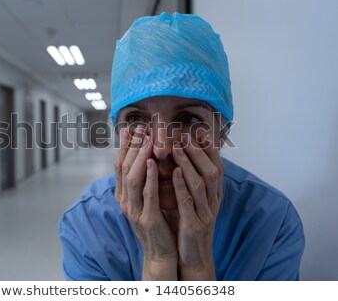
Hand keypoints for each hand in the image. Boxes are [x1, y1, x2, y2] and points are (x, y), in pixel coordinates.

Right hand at [114, 127, 177, 279]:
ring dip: (138, 157)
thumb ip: (142, 180)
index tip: (129, 128)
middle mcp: (124, 201)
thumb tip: (144, 157)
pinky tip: (152, 163)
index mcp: (123, 195)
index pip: (119, 165)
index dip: (124, 146)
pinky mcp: (147, 218)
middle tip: (138, 128)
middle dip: (130, 146)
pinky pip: (147, 194)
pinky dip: (149, 177)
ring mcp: (134, 210)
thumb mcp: (145, 199)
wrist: (160, 252)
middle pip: (123, 168)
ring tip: (146, 140)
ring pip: (132, 178)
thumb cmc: (156, 222)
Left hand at [170, 134, 223, 279]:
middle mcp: (213, 203)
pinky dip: (182, 186)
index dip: (209, 149)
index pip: (217, 167)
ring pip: (201, 184)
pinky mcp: (193, 226)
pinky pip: (188, 203)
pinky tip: (174, 173)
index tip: (199, 132)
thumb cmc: (191, 226)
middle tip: (185, 134)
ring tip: (177, 147)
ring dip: (189, 163)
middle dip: (199, 151)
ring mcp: (205, 214)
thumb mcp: (197, 202)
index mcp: (215, 196)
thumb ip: (194, 182)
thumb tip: (186, 158)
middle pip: (212, 171)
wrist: (194, 258)